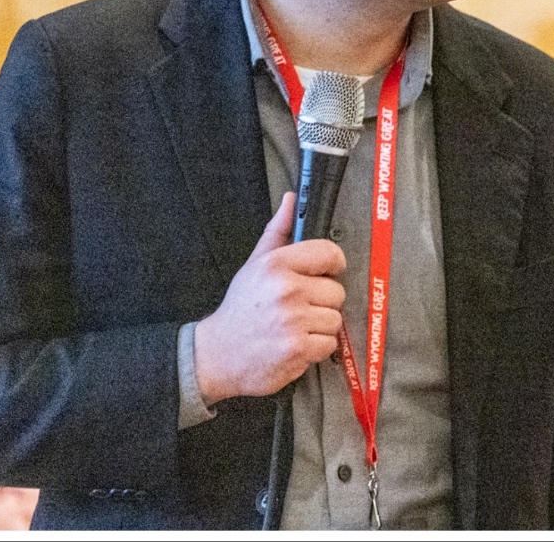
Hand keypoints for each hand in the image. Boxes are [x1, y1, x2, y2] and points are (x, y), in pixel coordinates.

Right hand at [194, 193, 345, 403]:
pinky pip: (329, 344)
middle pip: (336, 291)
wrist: (217, 355)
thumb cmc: (241, 308)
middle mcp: (286, 290)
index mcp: (276, 264)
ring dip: (319, 327)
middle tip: (297, 308)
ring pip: (335, 319)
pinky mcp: (298, 349)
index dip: (332, 265)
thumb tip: (292, 199)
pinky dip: (316, 348)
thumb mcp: (255, 264)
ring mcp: (293, 321)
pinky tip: (294, 344)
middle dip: (321, 302)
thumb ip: (278, 231)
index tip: (324, 274)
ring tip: (294, 327)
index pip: (330, 253)